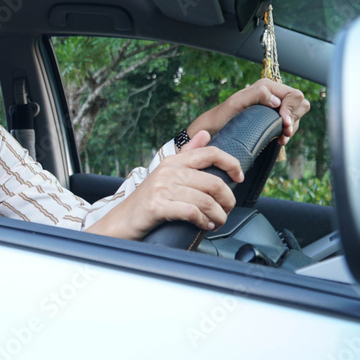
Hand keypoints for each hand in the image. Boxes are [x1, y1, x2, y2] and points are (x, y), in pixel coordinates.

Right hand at [86, 130, 240, 240]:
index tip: (239, 177)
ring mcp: (162, 188)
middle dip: (227, 200)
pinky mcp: (157, 206)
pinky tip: (204, 226)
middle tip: (226, 211)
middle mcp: (168, 171)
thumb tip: (205, 134)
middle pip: (214, 182)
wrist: (121, 221)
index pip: (210, 153)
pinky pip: (192, 212)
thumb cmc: (147, 200)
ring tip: (216, 222)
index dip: (231, 163)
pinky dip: (203, 222)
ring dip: (218, 216)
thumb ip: (187, 154)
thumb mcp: (166, 174)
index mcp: (173, 162)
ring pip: (206, 200)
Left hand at [187, 78, 309, 145]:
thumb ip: (256, 94)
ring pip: (297, 115)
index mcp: (267, 87)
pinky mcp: (272, 120)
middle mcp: (272, 95)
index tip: (284, 123)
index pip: (294, 95)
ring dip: (292, 127)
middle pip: (300, 104)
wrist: (214, 130)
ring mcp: (274, 108)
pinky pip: (290, 124)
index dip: (292, 109)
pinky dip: (288, 133)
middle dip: (295, 118)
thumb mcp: (237, 102)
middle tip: (285, 132)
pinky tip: (280, 140)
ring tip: (282, 138)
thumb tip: (276, 99)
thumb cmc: (222, 116)